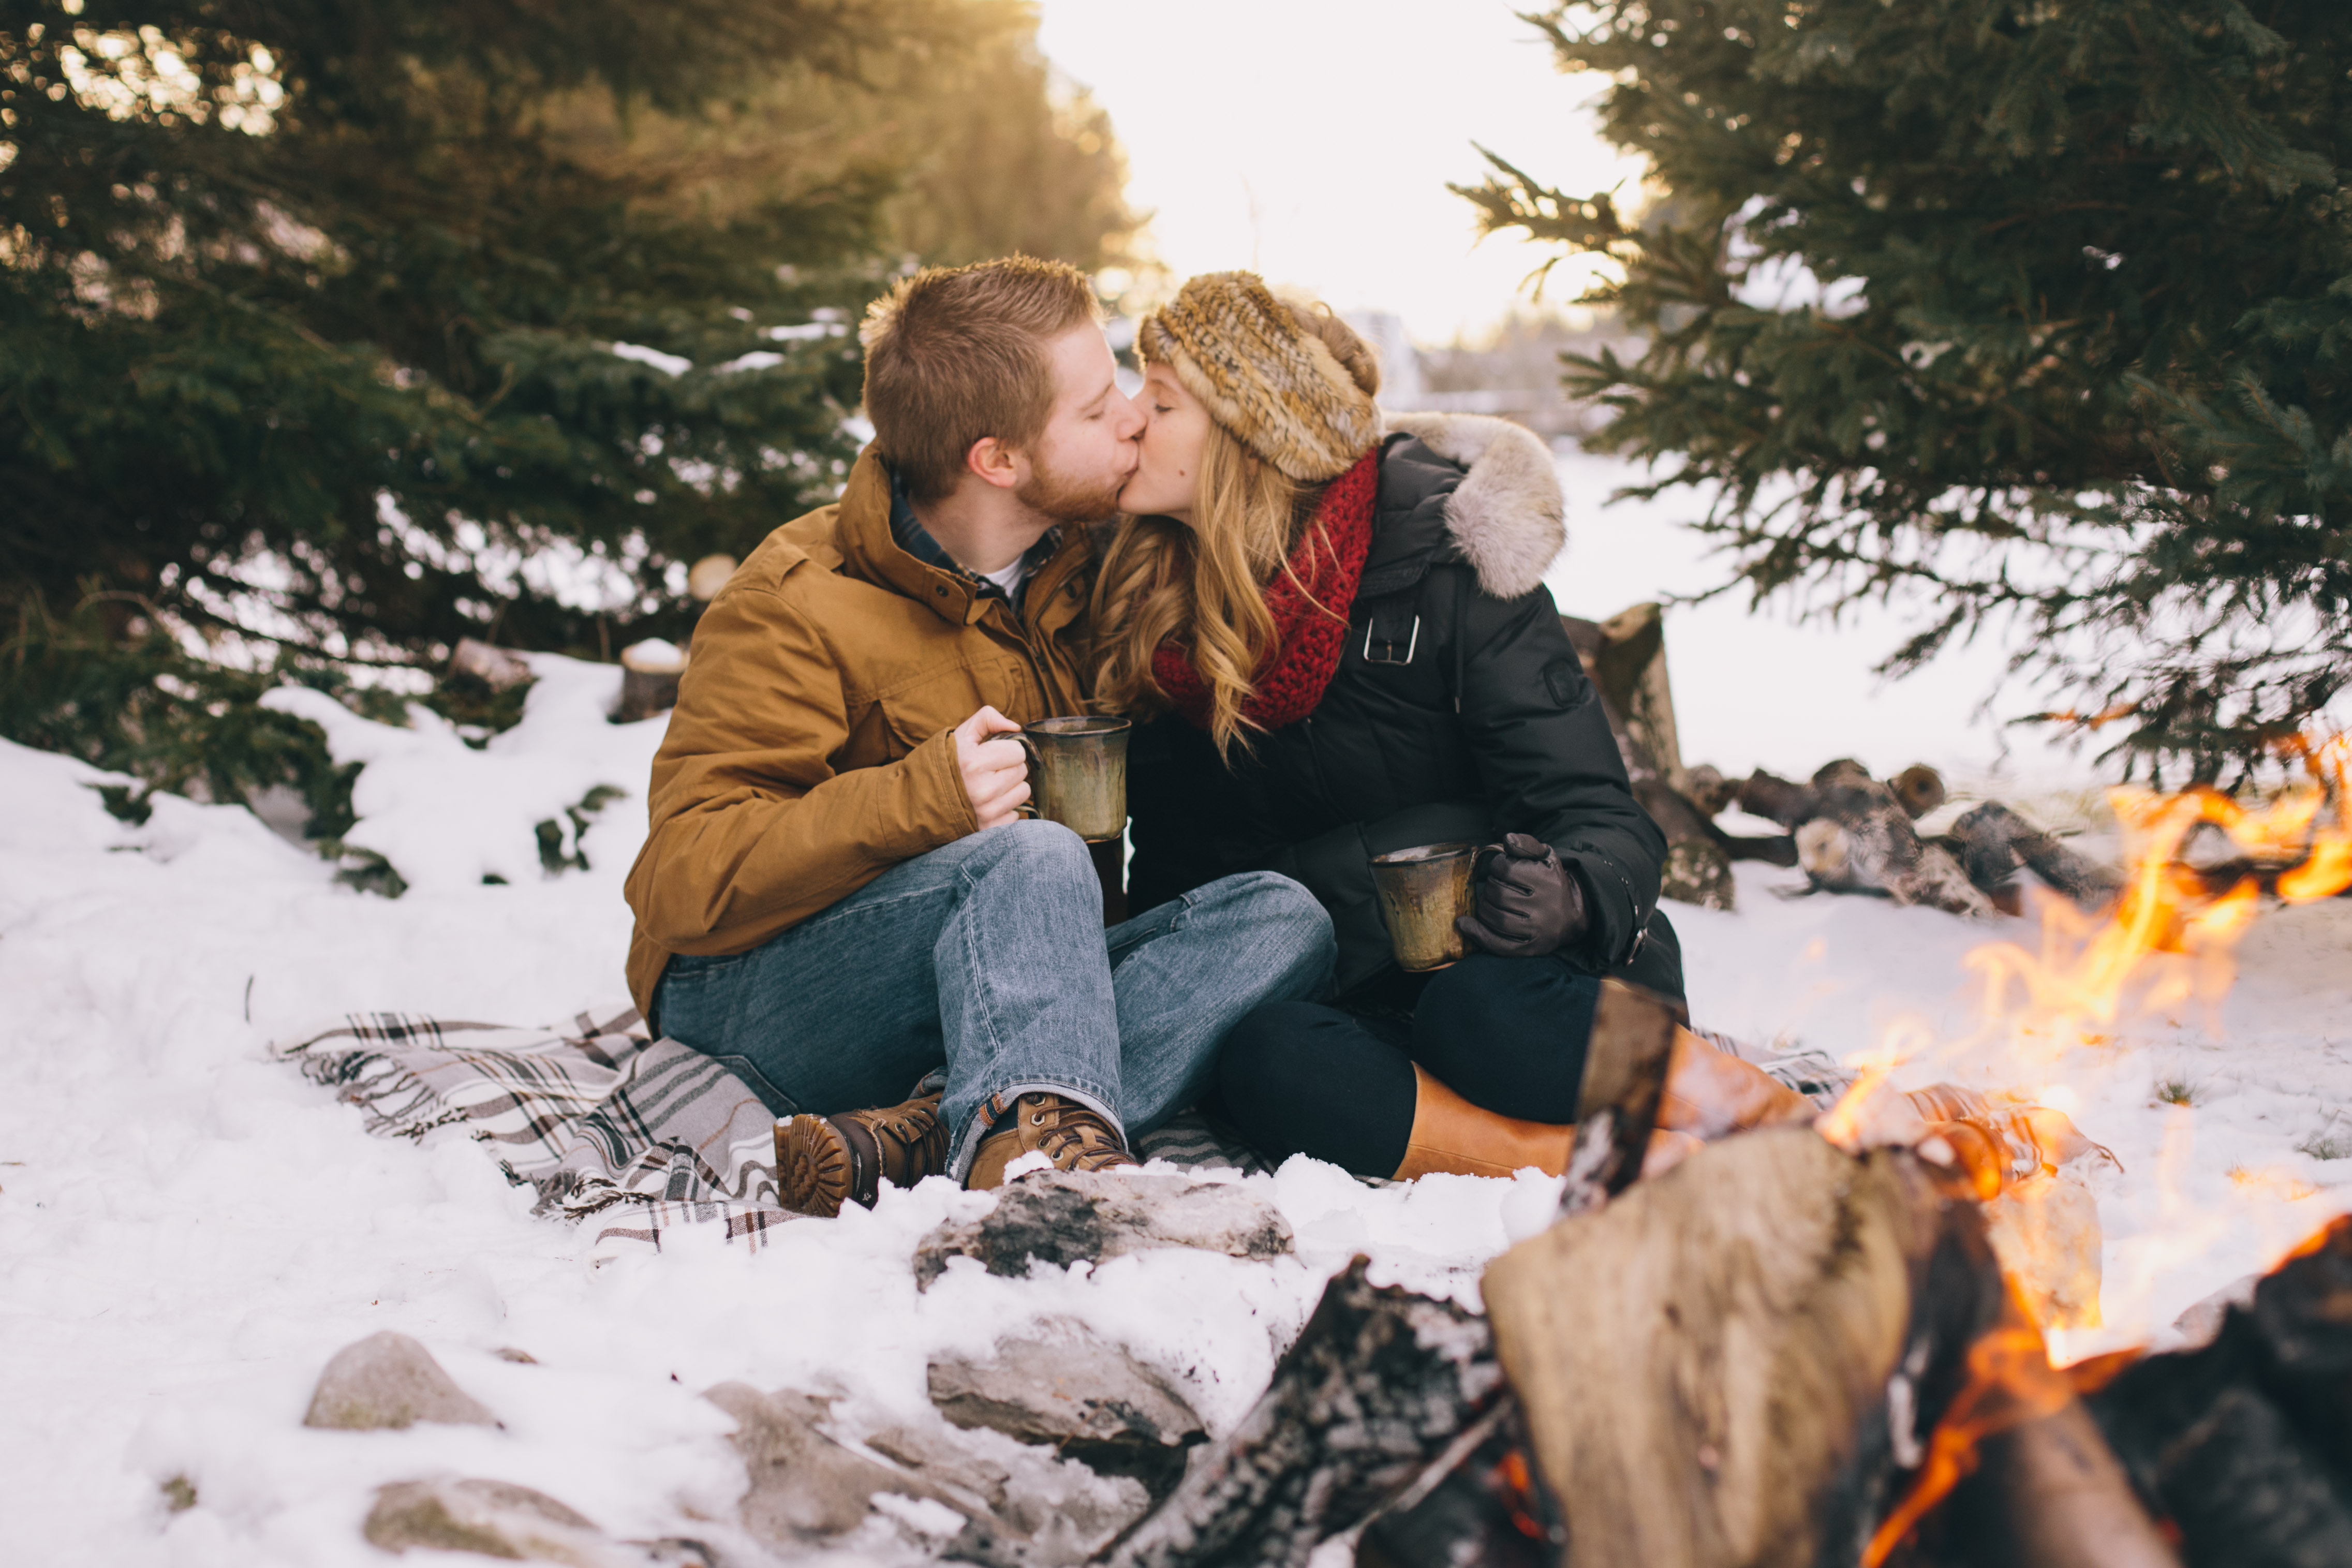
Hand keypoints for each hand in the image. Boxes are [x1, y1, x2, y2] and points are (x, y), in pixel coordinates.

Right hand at [953, 706, 1029, 829]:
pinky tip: (987, 804)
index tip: (992, 754)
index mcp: (974, 763)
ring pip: (1023, 792)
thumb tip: (1017, 727)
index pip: (1018, 751)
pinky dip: (1005, 808)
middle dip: (1008, 767)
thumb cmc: (944, 764)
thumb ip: (987, 719)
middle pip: (1022, 771)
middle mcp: (983, 790)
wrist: (918, 801)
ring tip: (989, 786)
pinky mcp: (989, 829)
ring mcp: (986, 812)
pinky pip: (1016, 814)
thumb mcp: (960, 735)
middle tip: (989, 771)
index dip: (1006, 749)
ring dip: (1010, 788)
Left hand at [1456, 833, 1588, 956]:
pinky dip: (1478, 934)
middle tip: (1498, 886)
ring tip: (1490, 901)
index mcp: (1547, 880)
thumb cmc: (1551, 882)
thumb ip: (1526, 844)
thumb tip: (1507, 839)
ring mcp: (1537, 930)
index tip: (1503, 870)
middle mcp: (1544, 906)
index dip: (1497, 866)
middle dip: (1490, 886)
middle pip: (1497, 893)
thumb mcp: (1545, 858)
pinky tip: (1465, 924)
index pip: (1505, 868)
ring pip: (1494, 917)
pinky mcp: (1531, 949)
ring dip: (1484, 907)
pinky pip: (1498, 944)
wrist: (1572, 918)